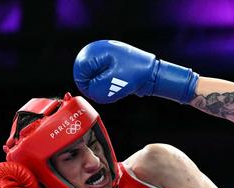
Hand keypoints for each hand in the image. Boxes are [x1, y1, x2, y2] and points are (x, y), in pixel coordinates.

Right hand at [73, 40, 198, 103]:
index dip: (86, 83)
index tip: (97, 91)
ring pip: (96, 77)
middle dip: (96, 84)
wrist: (153, 73)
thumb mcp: (112, 84)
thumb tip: (88, 90)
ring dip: (103, 85)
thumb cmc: (134, 75)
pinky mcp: (112, 65)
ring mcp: (106, 58)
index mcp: (97, 51)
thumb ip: (95, 88)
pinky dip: (109, 85)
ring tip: (118, 85)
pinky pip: (104, 78)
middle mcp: (100, 51)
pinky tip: (120, 85)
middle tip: (111, 88)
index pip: (80, 68)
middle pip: (87, 72)